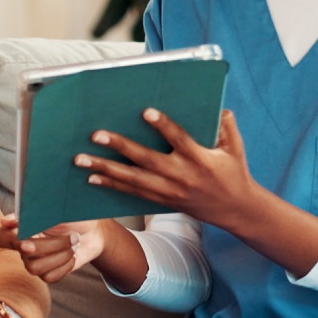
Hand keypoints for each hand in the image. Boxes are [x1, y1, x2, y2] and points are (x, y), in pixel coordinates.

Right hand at [0, 216, 110, 283]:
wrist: (94, 230)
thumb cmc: (73, 215)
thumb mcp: (56, 209)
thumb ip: (31, 214)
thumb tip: (5, 221)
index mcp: (23, 228)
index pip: (1, 238)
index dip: (10, 240)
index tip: (25, 235)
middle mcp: (25, 246)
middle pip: (25, 255)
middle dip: (51, 246)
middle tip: (72, 236)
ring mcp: (36, 261)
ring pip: (35, 268)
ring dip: (61, 255)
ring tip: (74, 243)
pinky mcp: (48, 273)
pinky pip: (49, 277)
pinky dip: (65, 265)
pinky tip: (72, 255)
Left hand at [77, 109, 260, 229]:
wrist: (235, 210)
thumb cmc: (234, 172)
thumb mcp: (235, 147)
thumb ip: (226, 126)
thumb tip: (218, 108)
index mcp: (200, 159)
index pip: (179, 139)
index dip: (163, 126)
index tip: (146, 112)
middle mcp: (182, 176)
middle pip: (146, 160)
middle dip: (119, 147)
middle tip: (96, 135)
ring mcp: (170, 191)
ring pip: (133, 179)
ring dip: (105, 169)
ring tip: (81, 160)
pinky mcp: (163, 200)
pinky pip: (134, 193)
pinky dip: (112, 185)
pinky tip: (93, 177)